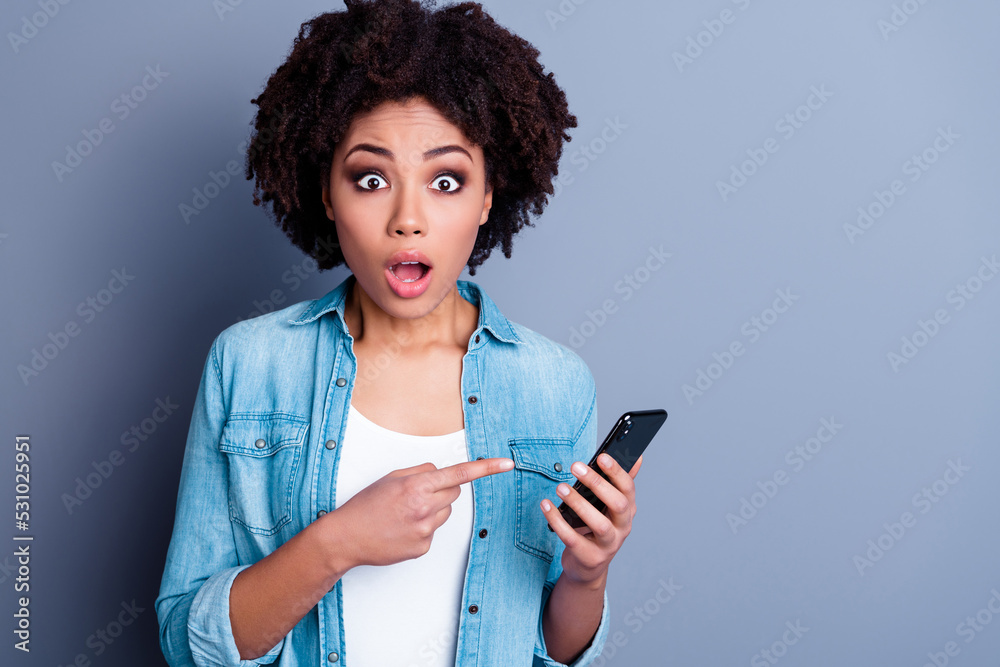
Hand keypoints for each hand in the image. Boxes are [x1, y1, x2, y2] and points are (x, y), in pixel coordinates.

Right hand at [330, 457, 513, 567]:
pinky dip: (422, 528)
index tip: (506, 464)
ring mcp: (425, 530)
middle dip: (443, 490)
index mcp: (417, 486)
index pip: (459, 474)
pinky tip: (402, 529)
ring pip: (445, 513)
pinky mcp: (423, 547)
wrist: (347, 537)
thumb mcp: (391, 478)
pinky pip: (434, 531)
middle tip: (418, 494)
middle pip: (455, 493)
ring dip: (432, 509)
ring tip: (405, 514)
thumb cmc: (365, 506)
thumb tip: (439, 473)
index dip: (486, 468)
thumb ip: (420, 472)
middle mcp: (424, 507)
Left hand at [541, 453, 643, 585]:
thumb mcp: (610, 508)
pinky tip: (546, 506)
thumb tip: (637, 457)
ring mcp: (608, 545)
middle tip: (575, 466)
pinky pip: (572, 538)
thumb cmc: (598, 530)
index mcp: (628, 511)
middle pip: (617, 504)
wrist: (588, 566)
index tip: (601, 457)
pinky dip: (557, 521)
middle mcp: (622, 528)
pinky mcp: (589, 556)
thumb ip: (619, 483)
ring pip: (598, 523)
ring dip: (578, 503)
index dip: (616, 472)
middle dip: (597, 484)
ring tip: (561, 487)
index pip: (628, 489)